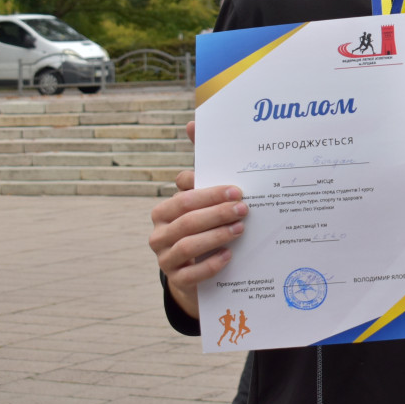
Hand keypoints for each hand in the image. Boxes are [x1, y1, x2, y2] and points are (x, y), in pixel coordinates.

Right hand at [150, 124, 244, 318]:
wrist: (199, 269)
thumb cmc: (205, 225)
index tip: (236, 189)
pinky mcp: (177, 280)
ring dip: (216, 235)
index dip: (209, 192)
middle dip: (216, 212)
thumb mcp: (205, 200)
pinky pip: (191, 273)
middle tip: (244, 207)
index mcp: (165, 211)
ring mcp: (166, 258)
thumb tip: (193, 123)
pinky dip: (210, 264)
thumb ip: (202, 169)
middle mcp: (160, 234)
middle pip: (186, 220)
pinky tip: (229, 255)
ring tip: (240, 228)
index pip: (183, 198)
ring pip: (187, 245)